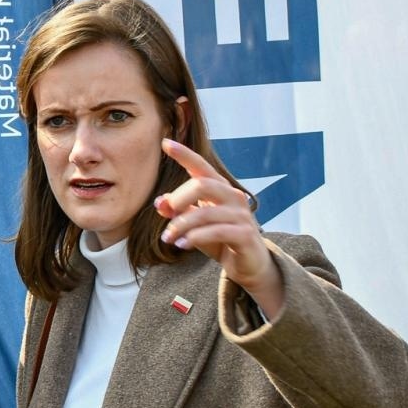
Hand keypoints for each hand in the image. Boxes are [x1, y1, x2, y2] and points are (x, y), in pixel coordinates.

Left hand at [155, 139, 283, 317]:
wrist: (248, 265)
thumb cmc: (220, 239)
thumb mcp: (195, 225)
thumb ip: (180, 212)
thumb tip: (159, 202)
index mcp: (220, 189)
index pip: (201, 167)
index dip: (184, 154)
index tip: (165, 142)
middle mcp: (233, 196)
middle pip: (202, 185)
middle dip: (178, 198)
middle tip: (165, 214)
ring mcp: (242, 214)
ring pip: (205, 212)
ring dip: (181, 225)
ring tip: (168, 238)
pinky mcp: (246, 234)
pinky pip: (215, 231)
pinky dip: (194, 238)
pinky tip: (182, 245)